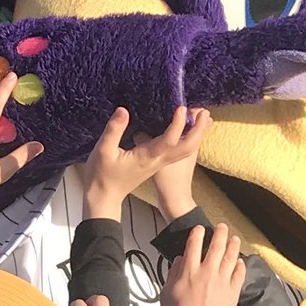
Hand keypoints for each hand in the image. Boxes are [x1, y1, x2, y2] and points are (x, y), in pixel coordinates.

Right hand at [84, 105, 209, 223]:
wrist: (105, 198)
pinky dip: (188, 139)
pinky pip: (179, 151)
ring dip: (196, 134)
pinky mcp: (157, 164)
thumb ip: (113, 130)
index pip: (169, 140)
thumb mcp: (103, 151)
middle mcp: (158, 161)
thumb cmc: (102, 176)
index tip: (182, 107)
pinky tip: (187, 130)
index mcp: (148, 157)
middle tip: (203, 112)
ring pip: (186, 150)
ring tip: (202, 117)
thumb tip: (123, 110)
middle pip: (187, 146)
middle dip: (198, 130)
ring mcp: (159, 164)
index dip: (177, 124)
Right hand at [160, 225, 246, 305]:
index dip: (197, 234)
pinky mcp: (232, 292)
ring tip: (235, 238)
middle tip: (222, 226)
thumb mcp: (167, 293)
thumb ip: (173, 273)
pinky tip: (241, 261)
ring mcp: (222, 281)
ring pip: (230, 257)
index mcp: (189, 271)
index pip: (193, 246)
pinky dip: (240, 266)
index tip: (199, 228)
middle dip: (219, 233)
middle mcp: (207, 272)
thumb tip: (180, 260)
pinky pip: (239, 275)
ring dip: (233, 245)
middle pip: (216, 247)